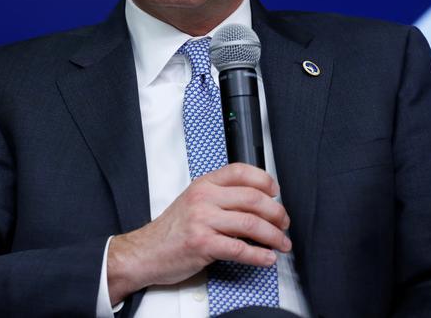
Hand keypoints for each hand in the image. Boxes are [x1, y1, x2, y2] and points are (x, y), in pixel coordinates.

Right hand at [106, 163, 291, 304]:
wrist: (146, 251)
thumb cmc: (172, 230)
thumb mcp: (194, 201)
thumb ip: (221, 197)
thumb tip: (257, 202)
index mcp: (204, 184)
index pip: (241, 171)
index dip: (265, 180)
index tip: (276, 192)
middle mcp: (204, 198)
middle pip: (253, 198)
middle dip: (276, 212)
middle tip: (284, 223)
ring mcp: (202, 220)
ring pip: (250, 223)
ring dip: (273, 236)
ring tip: (281, 243)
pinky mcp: (202, 244)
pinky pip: (239, 248)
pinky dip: (259, 255)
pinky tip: (266, 258)